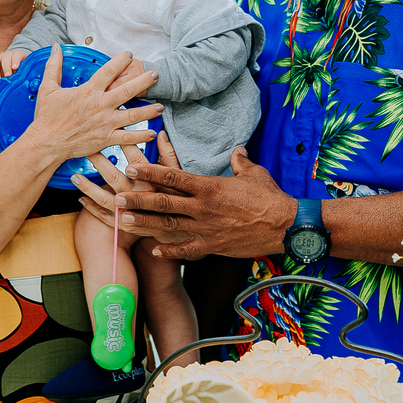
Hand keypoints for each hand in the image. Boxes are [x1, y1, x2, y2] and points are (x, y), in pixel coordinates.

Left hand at [0, 47, 27, 81]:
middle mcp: (3, 57)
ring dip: (6, 67)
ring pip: (5, 57)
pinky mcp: (20, 54)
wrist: (28, 69)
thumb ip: (1, 82)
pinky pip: (16, 56)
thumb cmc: (16, 74)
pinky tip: (16, 67)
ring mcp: (11, 54)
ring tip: (9, 75)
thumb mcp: (6, 79)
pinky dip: (15, 61)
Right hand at [26, 44, 162, 167]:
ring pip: (132, 114)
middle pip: (127, 90)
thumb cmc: (46, 117)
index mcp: (88, 91)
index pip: (109, 71)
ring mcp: (105, 123)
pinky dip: (141, 135)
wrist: (46, 143)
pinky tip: (151, 132)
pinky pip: (127, 137)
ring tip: (161, 106)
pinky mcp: (105, 139)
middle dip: (144, 81)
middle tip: (156, 74)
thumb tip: (55, 47)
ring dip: (148, 110)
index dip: (121, 61)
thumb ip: (53, 66)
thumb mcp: (48, 88)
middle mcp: (100, 105)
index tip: (129, 55)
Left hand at [73, 140, 293, 261]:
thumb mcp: (254, 174)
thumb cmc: (270, 197)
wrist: (285, 226)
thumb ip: (240, 162)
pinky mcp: (214, 246)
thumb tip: (237, 151)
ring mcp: (207, 229)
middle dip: (138, 199)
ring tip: (123, 223)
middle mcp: (203, 208)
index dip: (150, 171)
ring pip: (169, 226)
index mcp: (209, 186)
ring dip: (145, 224)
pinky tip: (154, 251)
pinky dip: (170, 251)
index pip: (173, 176)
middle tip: (116, 197)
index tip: (132, 167)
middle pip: (164, 202)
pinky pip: (187, 250)